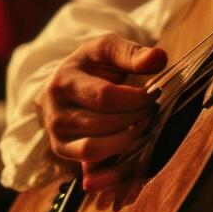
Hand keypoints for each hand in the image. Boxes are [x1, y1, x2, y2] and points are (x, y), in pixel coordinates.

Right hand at [40, 34, 164, 191]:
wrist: (67, 83)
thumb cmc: (92, 65)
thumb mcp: (108, 49)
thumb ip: (132, 53)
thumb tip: (158, 58)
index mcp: (63, 81)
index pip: (105, 96)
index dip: (135, 99)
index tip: (154, 94)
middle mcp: (54, 111)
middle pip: (102, 123)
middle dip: (135, 117)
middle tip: (152, 109)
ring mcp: (56, 134)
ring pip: (96, 148)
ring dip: (128, 138)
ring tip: (143, 122)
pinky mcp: (62, 150)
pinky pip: (91, 162)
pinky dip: (115, 156)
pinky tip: (131, 140)